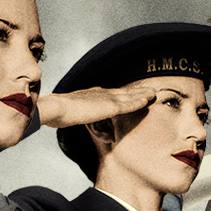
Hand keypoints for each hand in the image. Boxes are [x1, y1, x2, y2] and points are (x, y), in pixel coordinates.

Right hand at [39, 86, 156, 127]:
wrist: (56, 108)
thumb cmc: (58, 112)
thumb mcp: (71, 112)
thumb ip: (78, 114)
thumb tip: (74, 119)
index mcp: (94, 95)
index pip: (114, 94)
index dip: (126, 93)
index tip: (135, 93)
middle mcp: (102, 94)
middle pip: (125, 92)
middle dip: (138, 91)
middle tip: (151, 90)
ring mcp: (106, 99)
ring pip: (130, 96)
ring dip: (142, 94)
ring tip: (154, 93)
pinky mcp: (109, 106)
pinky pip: (128, 104)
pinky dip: (138, 102)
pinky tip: (147, 100)